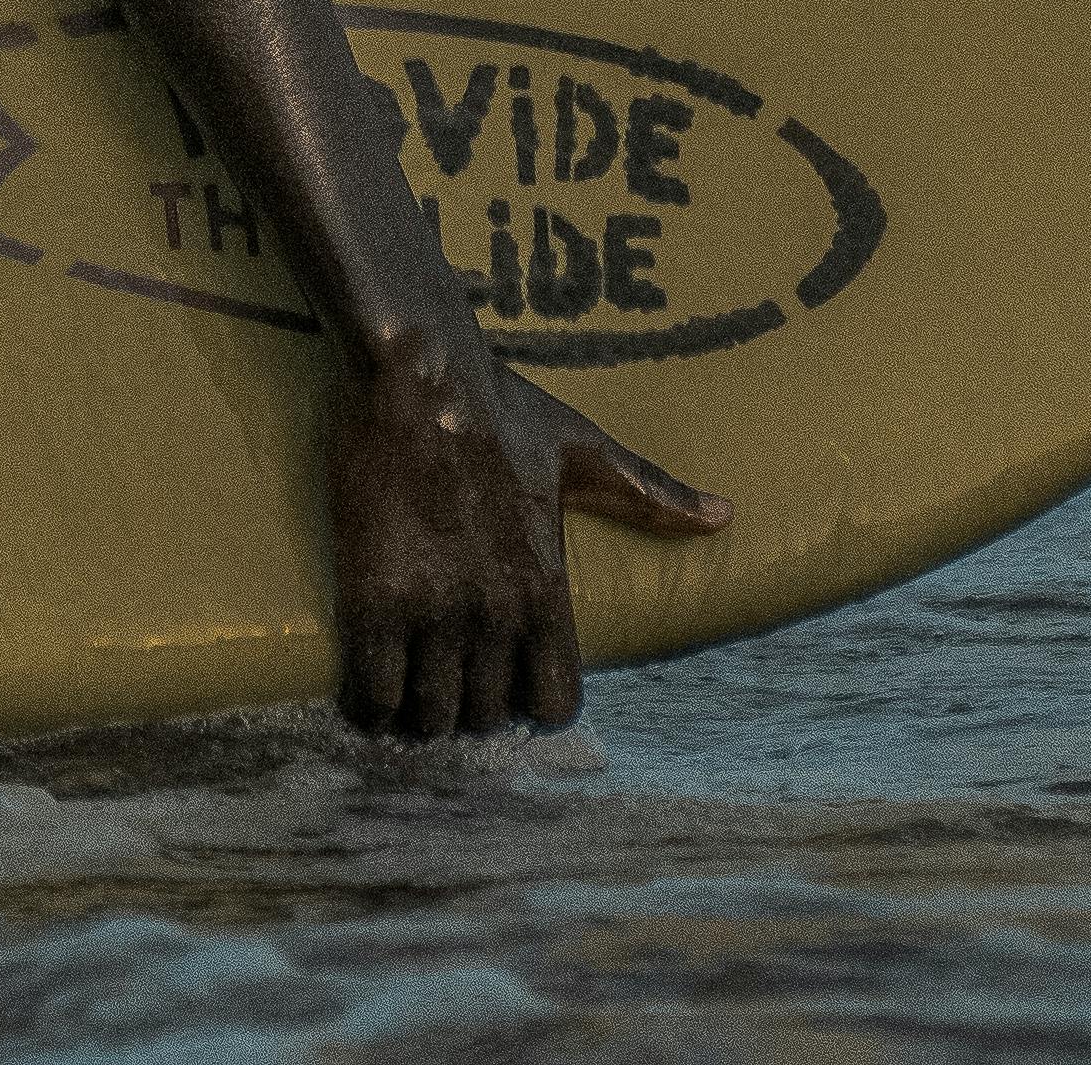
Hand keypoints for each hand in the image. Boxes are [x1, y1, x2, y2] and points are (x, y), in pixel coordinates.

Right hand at [320, 337, 727, 738]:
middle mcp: (496, 612)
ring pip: (430, 716)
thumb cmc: (501, 409)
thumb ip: (653, 495)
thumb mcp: (586, 452)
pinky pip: (373, 691)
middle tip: (443, 683)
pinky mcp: (372, 598)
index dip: (529, 700)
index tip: (505, 680)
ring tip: (401, 688)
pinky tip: (366, 685)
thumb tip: (724, 517)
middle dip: (466, 708)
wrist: (417, 372)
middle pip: (485, 717)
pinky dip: (369, 702)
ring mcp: (432, 609)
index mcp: (547, 586)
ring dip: (416, 713)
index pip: (555, 704)